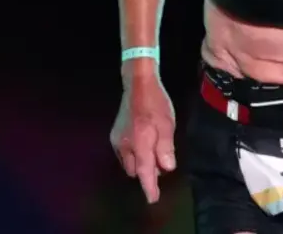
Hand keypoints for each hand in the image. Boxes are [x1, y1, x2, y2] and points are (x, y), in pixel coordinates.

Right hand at [110, 73, 175, 203]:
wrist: (137, 84)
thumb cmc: (156, 102)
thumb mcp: (167, 125)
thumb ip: (166, 148)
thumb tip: (166, 168)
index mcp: (140, 143)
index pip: (144, 172)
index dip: (149, 186)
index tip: (153, 198)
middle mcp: (125, 145)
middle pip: (135, 169)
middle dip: (146, 171)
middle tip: (161, 165)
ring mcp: (117, 139)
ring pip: (128, 162)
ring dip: (139, 162)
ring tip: (154, 152)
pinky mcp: (114, 134)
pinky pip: (124, 152)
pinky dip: (134, 153)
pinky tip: (144, 143)